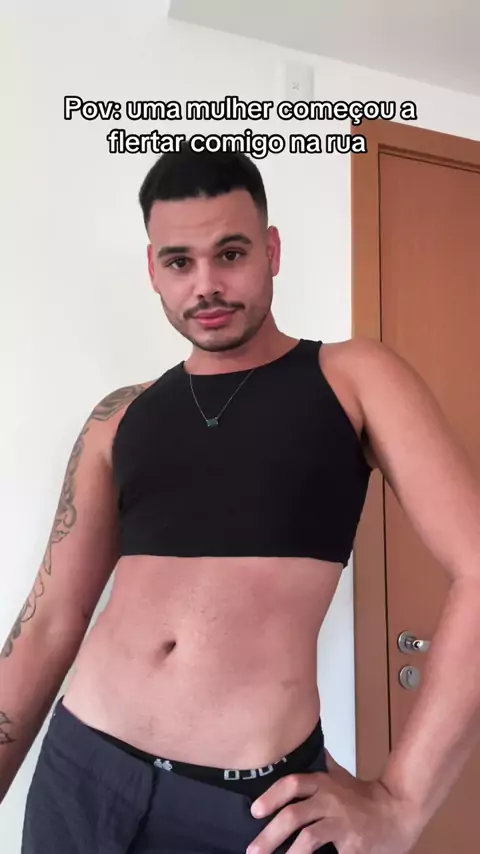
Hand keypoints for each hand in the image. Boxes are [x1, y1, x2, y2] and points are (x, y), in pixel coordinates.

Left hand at [246, 753, 423, 853]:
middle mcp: (330, 800)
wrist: (398, 812)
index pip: (292, 783)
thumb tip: (301, 748)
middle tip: (252, 850)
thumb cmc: (364, 796)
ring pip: (309, 837)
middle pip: (294, 814)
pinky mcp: (353, 845)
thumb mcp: (341, 777)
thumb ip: (321, 767)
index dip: (272, 796)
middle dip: (269, 834)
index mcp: (324, 783)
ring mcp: (342, 823)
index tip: (254, 811)